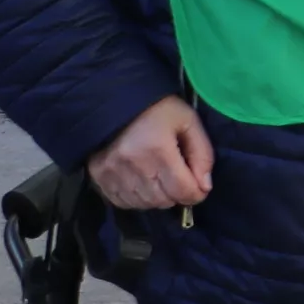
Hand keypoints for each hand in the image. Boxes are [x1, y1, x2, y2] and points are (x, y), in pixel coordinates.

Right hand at [90, 95, 214, 212]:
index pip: (182, 190)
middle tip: (178, 179)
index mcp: (158, 149)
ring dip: (157, 198)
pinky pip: (121, 202)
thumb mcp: (188, 122)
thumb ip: (203, 154)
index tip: (199, 188)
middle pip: (163, 200)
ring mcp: (112, 172)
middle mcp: (133, 165)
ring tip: (160, 180)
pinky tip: (142, 184)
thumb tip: (205, 187)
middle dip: (177, 195)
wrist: (115, 99)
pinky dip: (136, 199)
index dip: (196, 194)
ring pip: (143, 204)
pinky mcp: (98, 175)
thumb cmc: (158, 109)